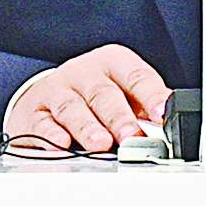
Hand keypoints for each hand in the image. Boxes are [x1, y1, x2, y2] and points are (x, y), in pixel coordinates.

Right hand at [5, 43, 170, 152]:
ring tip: (101, 144)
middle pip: (103, 93)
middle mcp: (84, 72)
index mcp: (113, 62)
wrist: (49, 92)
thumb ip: (145, 104)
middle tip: (131, 136)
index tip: (162, 113)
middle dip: (118, 117)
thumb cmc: (95, 92)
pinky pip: (43, 122)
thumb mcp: (123, 89)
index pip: (136, 76)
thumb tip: (170, 121)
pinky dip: (52, 134)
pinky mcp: (35, 112)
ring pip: (72, 107)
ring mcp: (58, 90)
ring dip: (87, 127)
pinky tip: (62, 143)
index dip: (151, 95)